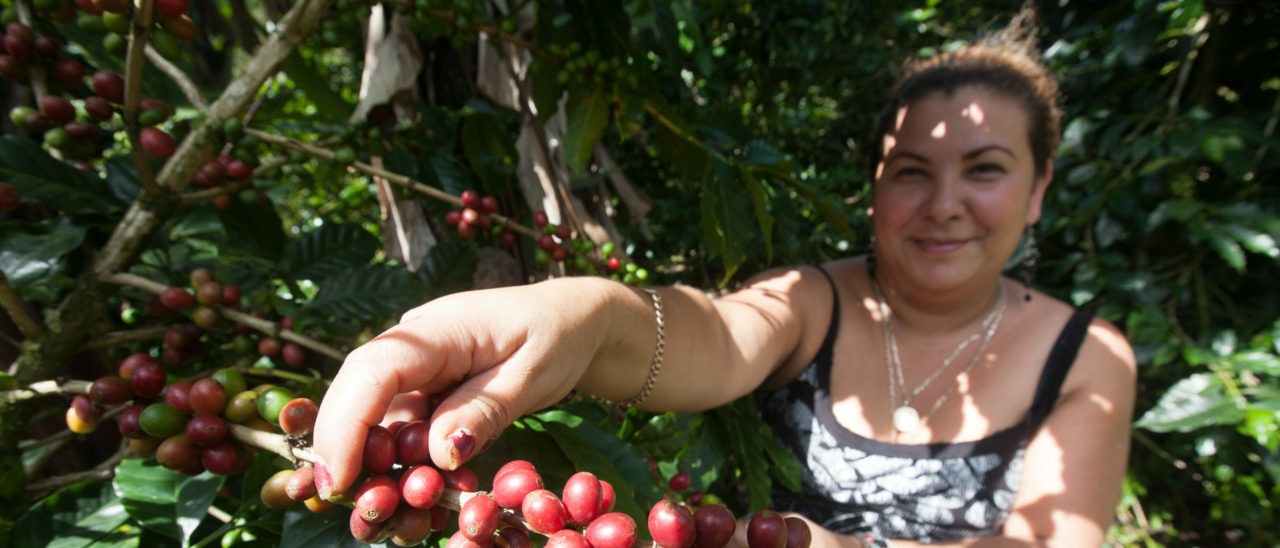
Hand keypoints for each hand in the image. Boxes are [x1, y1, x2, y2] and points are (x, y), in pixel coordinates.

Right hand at [311, 280, 611, 499]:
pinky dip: (405, 466)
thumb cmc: (557, 336)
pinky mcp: (424, 391)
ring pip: (375, 421)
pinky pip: (401, 430)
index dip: (347, 425)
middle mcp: (414, 346)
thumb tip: (439, 454)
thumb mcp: (531, 375)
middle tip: (363, 510)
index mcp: (440, 328)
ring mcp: (416, 368)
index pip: (373, 370)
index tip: (339, 479)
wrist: (572, 319)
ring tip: (393, 515)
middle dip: (349, 455)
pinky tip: (420, 500)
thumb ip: (484, 410)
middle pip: (358, 397)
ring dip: (378, 469)